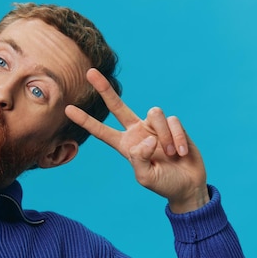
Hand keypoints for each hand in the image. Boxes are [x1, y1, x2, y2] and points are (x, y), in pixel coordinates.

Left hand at [65, 68, 208, 212]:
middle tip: (89, 72)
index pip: (101, 131)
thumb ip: (140, 159)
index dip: (85, 120)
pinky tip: (181, 152)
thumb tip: (147, 138)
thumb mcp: (146, 177)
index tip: (68, 109)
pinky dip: (177, 138)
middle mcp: (137, 131)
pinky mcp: (172, 125)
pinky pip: (173, 121)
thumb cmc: (164, 183)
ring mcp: (154, 127)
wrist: (188, 185)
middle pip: (117, 105)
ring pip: (155, 114)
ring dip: (165, 135)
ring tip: (171, 154)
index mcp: (125, 145)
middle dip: (104, 89)